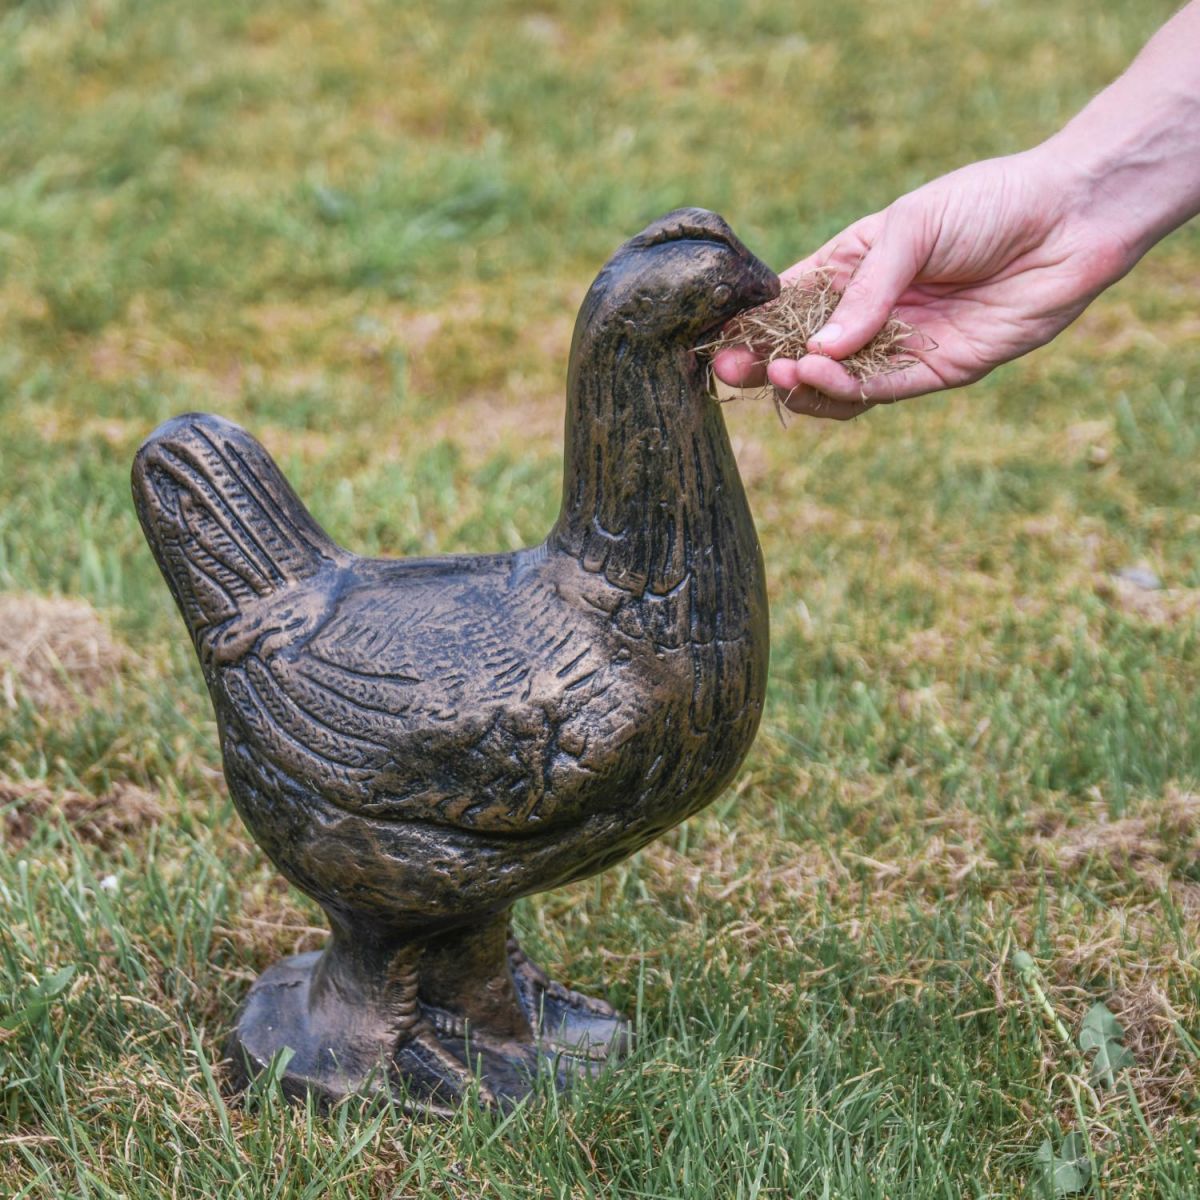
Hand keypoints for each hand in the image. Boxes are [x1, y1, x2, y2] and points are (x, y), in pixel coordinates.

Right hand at [714, 150, 1134, 418]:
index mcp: (852, 268)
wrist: (1072, 218)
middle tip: (734, 370)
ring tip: (786, 373)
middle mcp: (870, 314)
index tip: (718, 340)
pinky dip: (850, 391)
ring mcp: (902, 345)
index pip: (788, 305)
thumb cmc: (988, 202)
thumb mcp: (912, 228)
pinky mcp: (938, 372)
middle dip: (765, 364)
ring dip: (805, 383)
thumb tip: (819, 348)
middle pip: (803, 353)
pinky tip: (823, 376)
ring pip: (838, 384)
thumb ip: (866, 289)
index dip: (751, 325)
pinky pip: (884, 392)